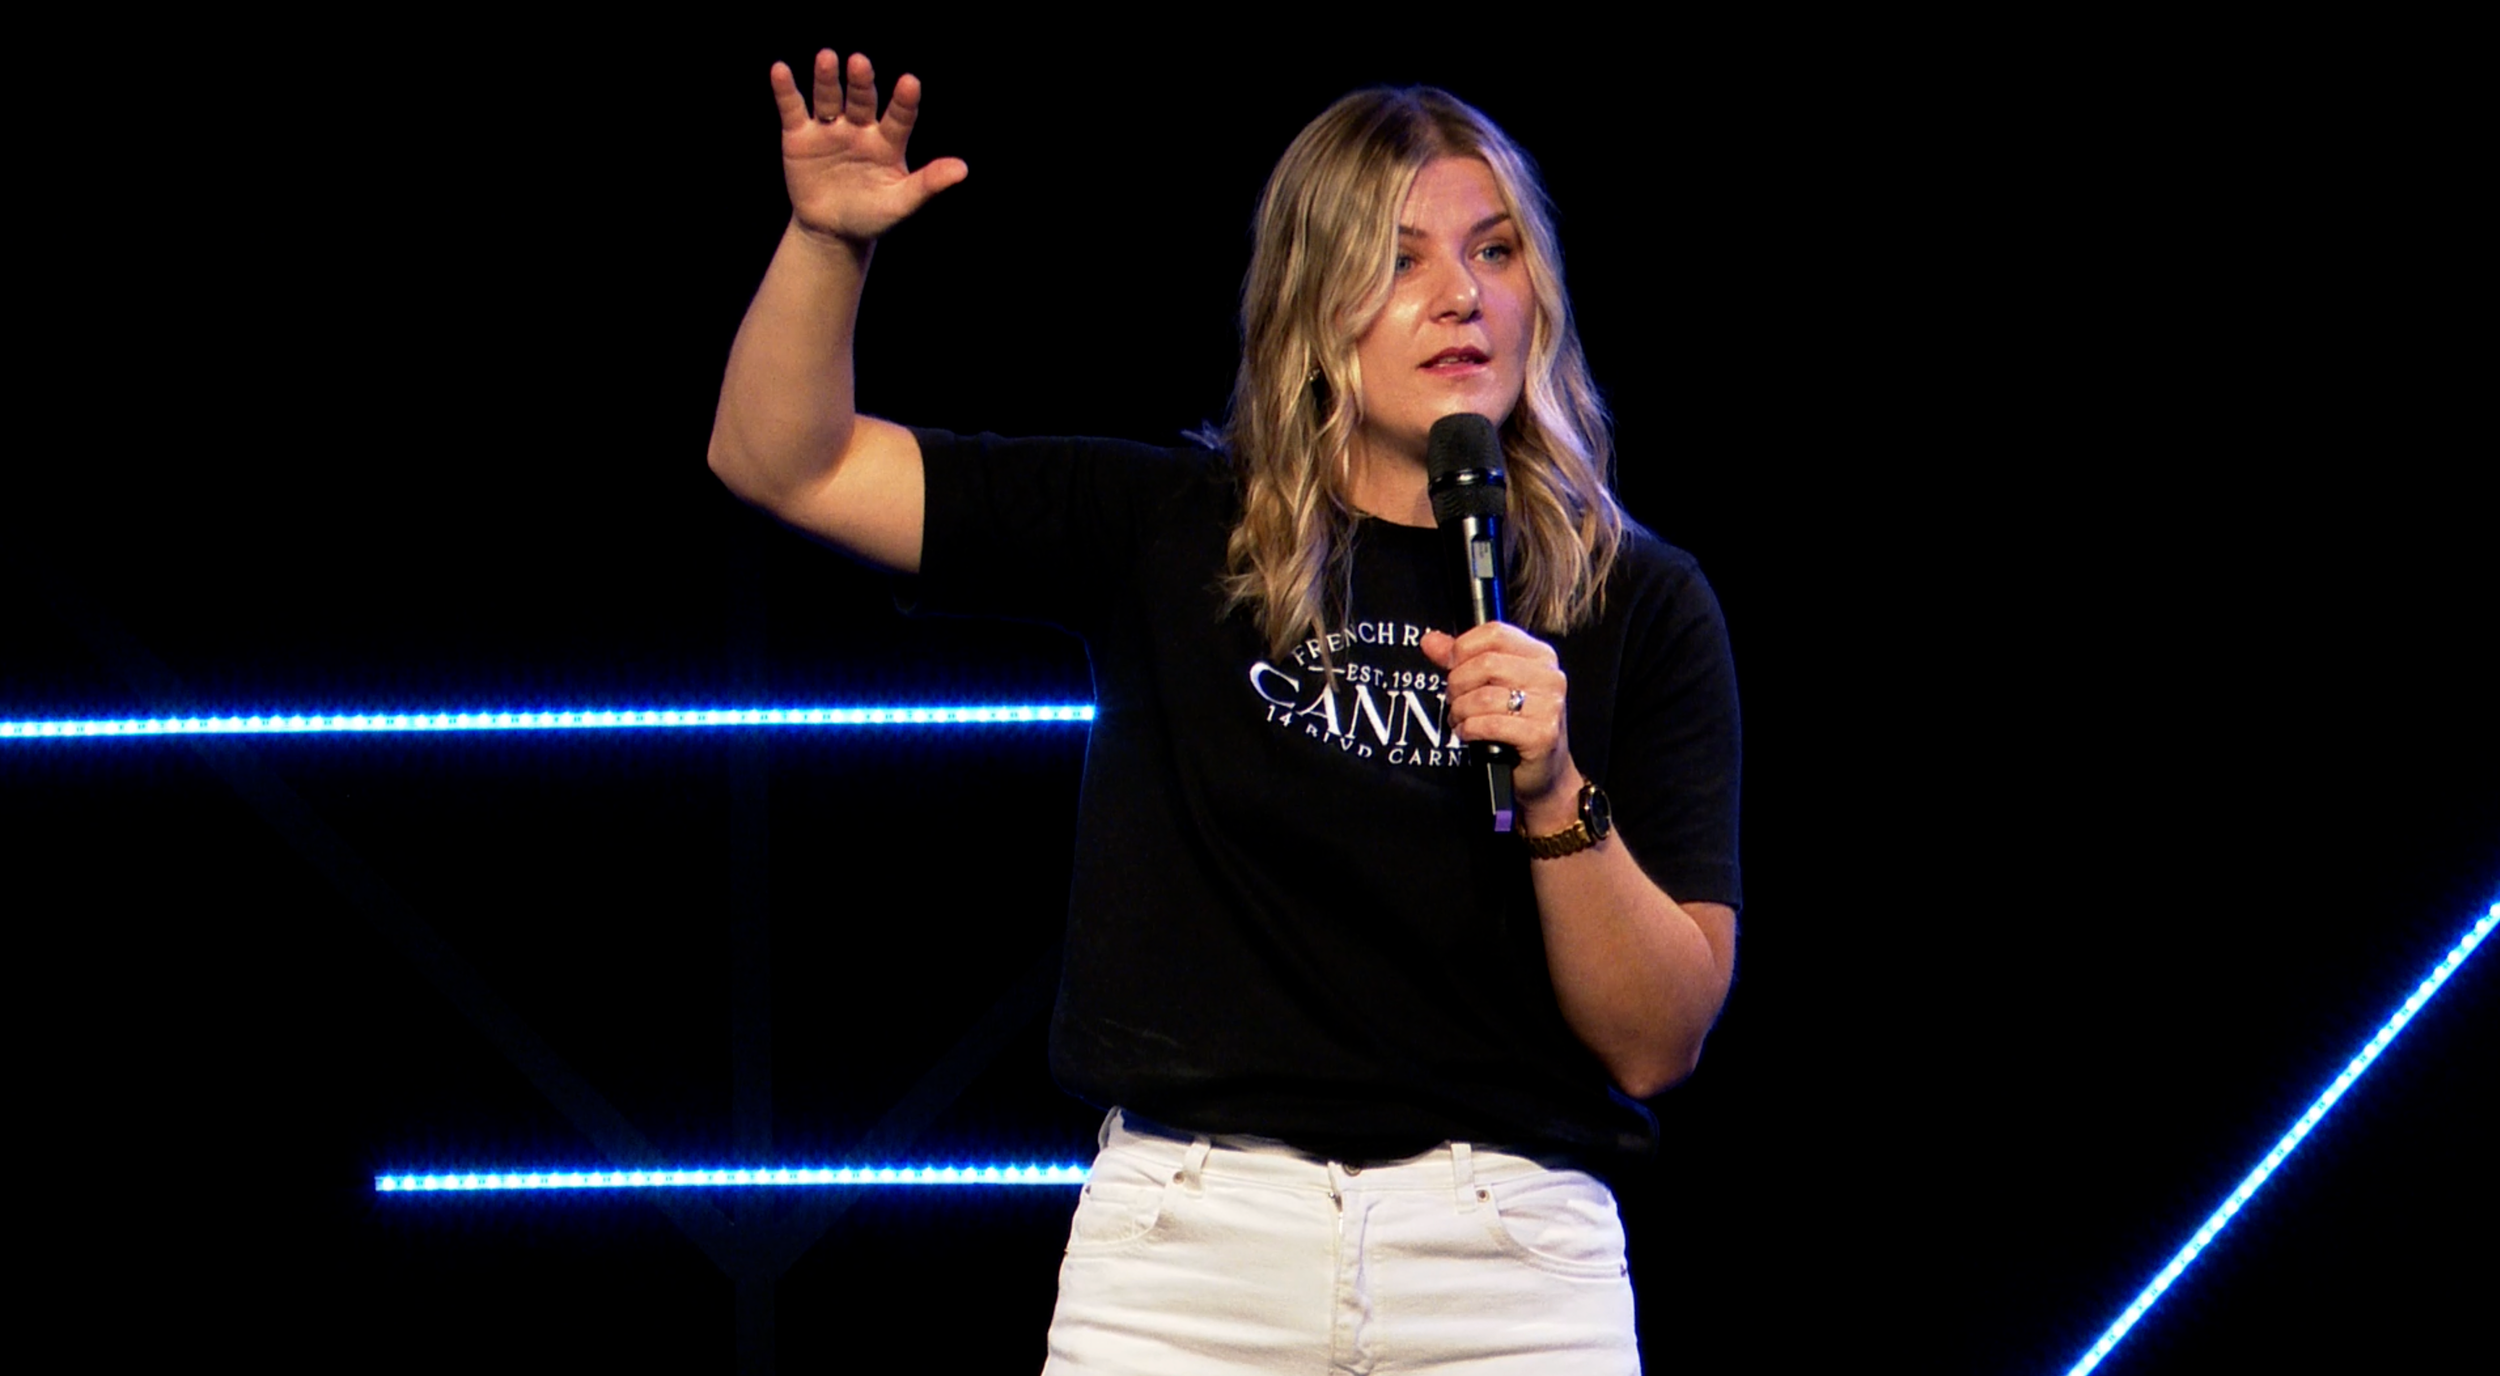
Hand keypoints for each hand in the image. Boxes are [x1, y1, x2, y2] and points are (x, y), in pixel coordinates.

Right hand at [770, 50, 968, 247]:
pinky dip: (785, 90)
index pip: (900, 116)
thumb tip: (963, 169)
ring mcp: (830, 128)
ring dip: (827, 79)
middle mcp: (861, 127)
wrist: (831, 231)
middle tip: (860, 63)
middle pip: (862, 99)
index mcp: (889, 141)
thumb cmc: (872, 215)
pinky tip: (780, 70)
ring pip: (829, 98)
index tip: (909, 83)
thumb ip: (928, 183)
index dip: (904, 101)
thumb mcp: (901, 202)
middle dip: (861, 82)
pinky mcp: (799, 135)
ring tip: (827, 58)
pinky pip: (793, 109)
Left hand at [1420, 623, 1579, 818]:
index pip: (1495, 633)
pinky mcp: (1542, 735)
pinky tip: (1469, 733)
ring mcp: (1549, 706)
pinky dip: (1470, 729)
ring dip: (1461, 711)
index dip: (1463, 647)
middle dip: (1458, 684)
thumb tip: (1431, 642)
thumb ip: (1462, 660)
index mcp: (1540, 656)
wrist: (1544, 773)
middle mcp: (1549, 678)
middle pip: (1486, 663)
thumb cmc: (1518, 726)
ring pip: (1484, 696)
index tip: (1451, 664)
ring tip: (1460, 719)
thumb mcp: (1493, 686)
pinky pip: (1490, 724)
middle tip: (1454, 699)